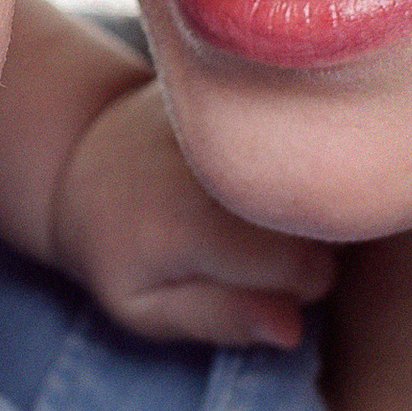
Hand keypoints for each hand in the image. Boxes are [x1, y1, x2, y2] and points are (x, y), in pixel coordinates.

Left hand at [52, 77, 334, 348]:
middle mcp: (216, 161)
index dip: (303, 284)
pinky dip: (298, 147)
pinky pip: (309, 125)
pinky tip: (258, 159)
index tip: (268, 275)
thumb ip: (219, 320)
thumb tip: (292, 330)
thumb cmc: (122, 250)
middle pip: (327, 216)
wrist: (83, 156)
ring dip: (309, 189)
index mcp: (192, 226)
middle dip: (312, 236)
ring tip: (256, 199)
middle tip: (256, 235)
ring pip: (328, 165)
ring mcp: (233, 112)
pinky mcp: (243, 80)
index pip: (310, 270)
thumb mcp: (145, 307)